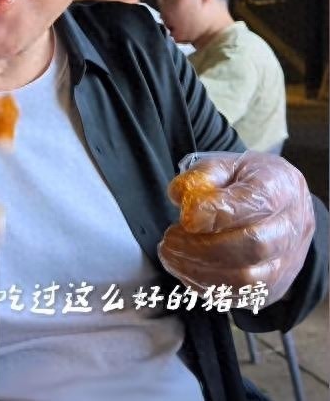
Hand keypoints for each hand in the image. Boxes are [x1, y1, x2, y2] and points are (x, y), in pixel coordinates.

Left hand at [158, 151, 314, 304]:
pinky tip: (184, 269)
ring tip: (171, 255)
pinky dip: (206, 287)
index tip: (186, 217)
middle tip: (169, 239)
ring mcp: (286, 263)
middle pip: (254, 245)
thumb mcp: (224, 165)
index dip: (217, 212)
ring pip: (247, 278)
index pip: (255, 202)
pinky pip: (240, 297)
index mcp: (280, 187)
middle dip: (203, 246)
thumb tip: (182, 197)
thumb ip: (202, 176)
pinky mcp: (273, 288)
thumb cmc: (245, 183)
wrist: (278, 206)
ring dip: (200, 271)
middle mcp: (292, 227)